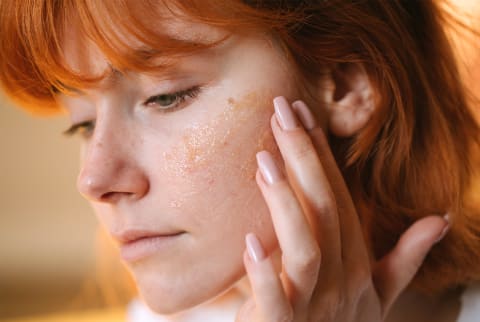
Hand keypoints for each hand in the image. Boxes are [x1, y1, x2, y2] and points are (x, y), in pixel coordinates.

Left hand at [236, 97, 449, 321]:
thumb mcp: (379, 294)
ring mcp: (313, 307)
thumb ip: (405, 258)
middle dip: (305, 156)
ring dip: (286, 203)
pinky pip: (275, 302)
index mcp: (359, 266)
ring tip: (264, 160)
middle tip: (281, 110)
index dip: (324, 155)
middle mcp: (342, 282)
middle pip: (326, 210)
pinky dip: (264, 272)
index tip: (304, 113)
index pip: (341, 199)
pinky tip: (249, 240)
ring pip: (306, 249)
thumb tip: (442, 219)